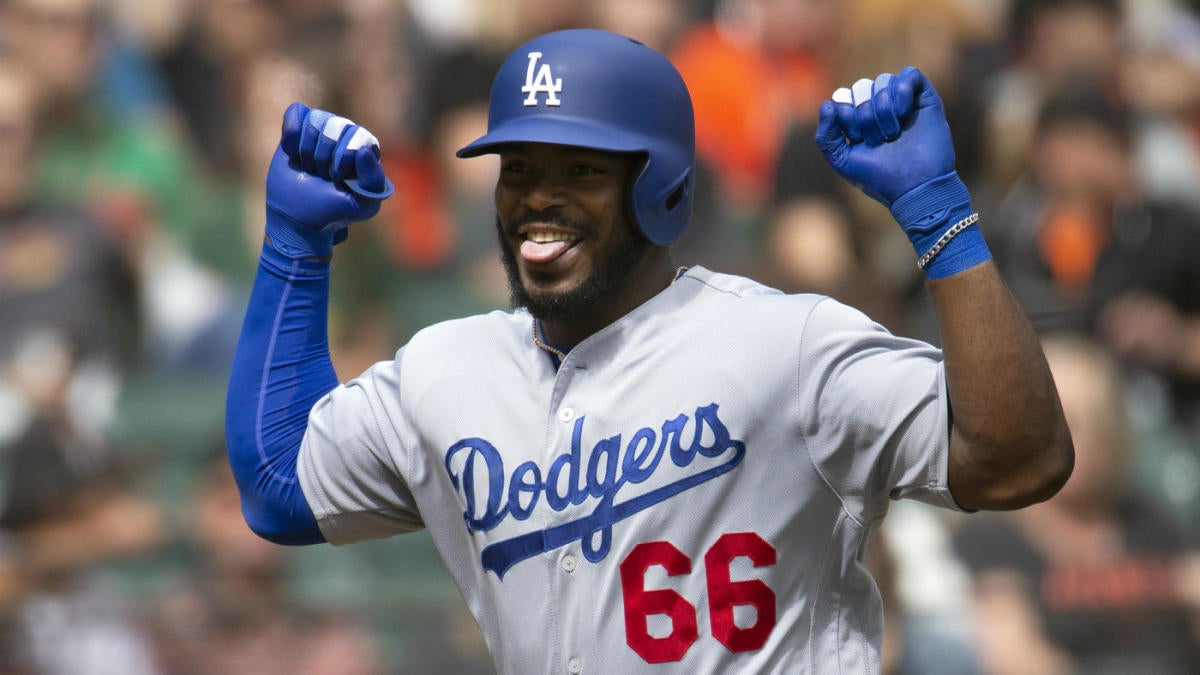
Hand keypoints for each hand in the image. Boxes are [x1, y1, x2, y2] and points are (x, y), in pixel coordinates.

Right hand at [265, 102, 394, 258]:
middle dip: (323, 156)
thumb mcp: (362, 204)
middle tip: (321, 176)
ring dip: (306, 150)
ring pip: (315, 119)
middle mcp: (346, 134)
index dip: (343, 157)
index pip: (357, 136)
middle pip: (335, 125)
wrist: (299, 216)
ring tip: (309, 168)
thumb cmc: (334, 211)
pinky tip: (292, 153)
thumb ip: (372, 179)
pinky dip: (291, 135)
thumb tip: (364, 149)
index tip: (336, 178)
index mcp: (366, 149)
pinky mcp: (299, 128)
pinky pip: (295, 112)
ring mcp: (322, 128)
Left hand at [815, 67, 988, 278]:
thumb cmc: (878, 177)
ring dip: (884, 110)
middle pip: (861, 88)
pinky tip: (903, 111)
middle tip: (878, 140)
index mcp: (858, 120)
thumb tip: (829, 104)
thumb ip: (826, 135)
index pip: (843, 97)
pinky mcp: (925, 99)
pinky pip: (910, 74)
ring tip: (893, 134)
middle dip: (865, 116)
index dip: (846, 115)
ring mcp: (902, 102)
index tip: (857, 139)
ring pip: (883, 82)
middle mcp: (879, 108)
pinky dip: (902, 90)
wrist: (914, 187)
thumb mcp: (842, 160)